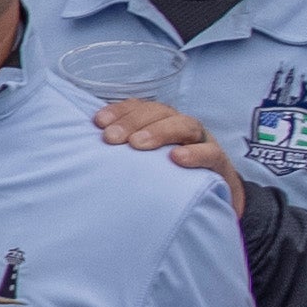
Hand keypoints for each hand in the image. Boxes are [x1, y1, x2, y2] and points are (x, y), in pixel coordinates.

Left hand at [93, 92, 237, 182]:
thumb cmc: (173, 178)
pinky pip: (210, 153)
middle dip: (133, 122)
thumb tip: (87, 155)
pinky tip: (176, 158)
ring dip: (159, 132)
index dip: (119, 111)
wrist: (215, 198)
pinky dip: (194, 154)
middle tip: (111, 138)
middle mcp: (181, 127)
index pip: (140, 108)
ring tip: (137, 144)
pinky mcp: (219, 163)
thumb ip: (124, 156)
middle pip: (159, 112)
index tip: (98, 122)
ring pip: (184, 125)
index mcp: (162, 123)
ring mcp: (202, 142)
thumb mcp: (148, 164)